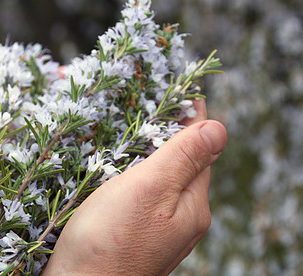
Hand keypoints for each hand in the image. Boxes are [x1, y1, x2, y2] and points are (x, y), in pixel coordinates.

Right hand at [43, 101, 226, 274]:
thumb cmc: (108, 240)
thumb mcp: (149, 190)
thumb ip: (183, 158)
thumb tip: (218, 128)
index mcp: (192, 204)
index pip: (202, 146)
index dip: (192, 115)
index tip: (180, 87)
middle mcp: (182, 217)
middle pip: (183, 161)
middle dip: (169, 129)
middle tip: (150, 100)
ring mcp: (159, 226)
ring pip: (161, 176)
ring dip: (150, 149)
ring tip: (134, 124)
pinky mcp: (136, 231)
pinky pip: (143, 191)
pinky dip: (135, 170)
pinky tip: (119, 163)